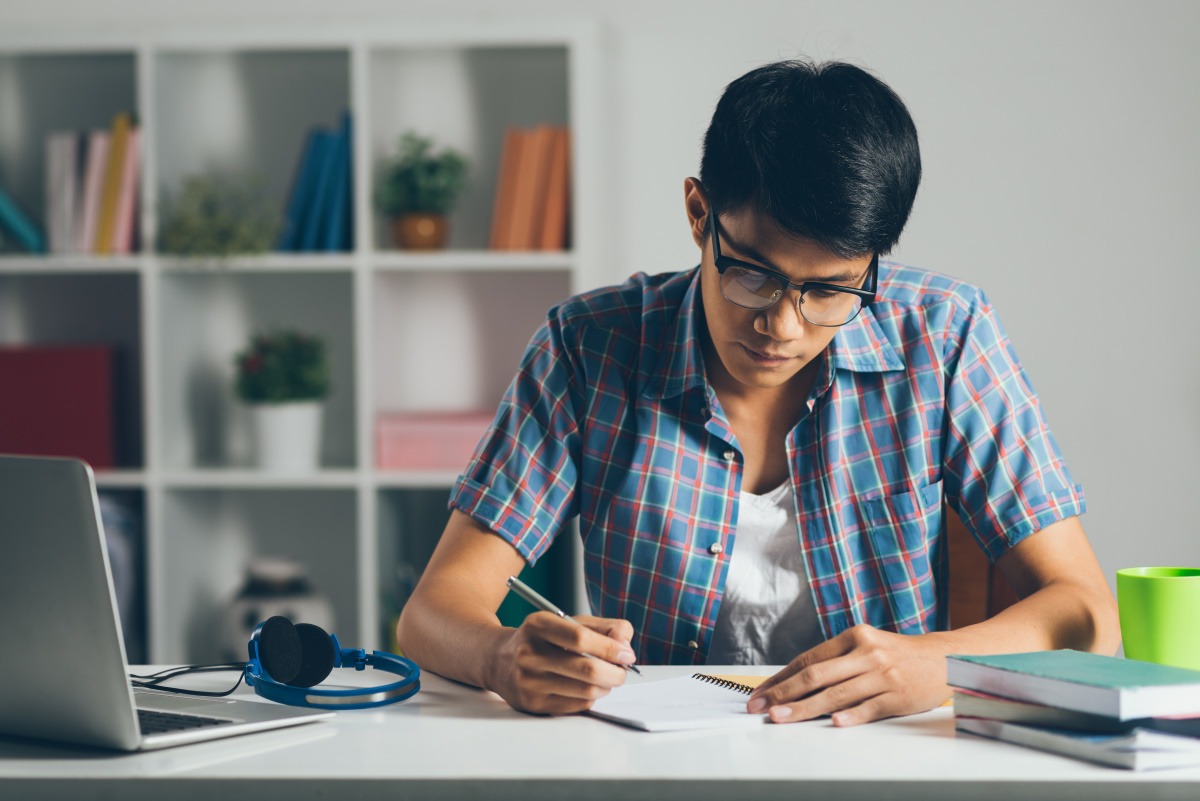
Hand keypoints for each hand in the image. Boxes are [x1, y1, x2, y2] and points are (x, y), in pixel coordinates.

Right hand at [484, 613, 637, 714]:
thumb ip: (602, 628)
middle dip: (615, 673)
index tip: (626, 654)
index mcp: (538, 625)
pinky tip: (587, 688)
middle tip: (622, 671)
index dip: (610, 648)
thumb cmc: (541, 639)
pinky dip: (590, 698)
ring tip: (606, 679)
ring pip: (586, 691)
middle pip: (587, 669)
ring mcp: (529, 681)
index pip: (580, 638)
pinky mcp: (532, 704)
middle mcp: (529, 653)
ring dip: (606, 686)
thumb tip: (625, 646)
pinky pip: (576, 706)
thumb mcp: (566, 622)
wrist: (498, 660)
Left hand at [746, 624, 952, 725]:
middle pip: (817, 675)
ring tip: (782, 718)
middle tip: (760, 707)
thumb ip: (835, 661)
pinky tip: (834, 723)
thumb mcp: (865, 646)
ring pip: (836, 694)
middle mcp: (866, 653)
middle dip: (784, 693)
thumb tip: (793, 682)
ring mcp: (882, 675)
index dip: (781, 678)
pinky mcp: (898, 695)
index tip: (761, 693)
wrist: (943, 659)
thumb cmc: (896, 655)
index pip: (808, 659)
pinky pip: (869, 707)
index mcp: (854, 636)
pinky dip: (851, 716)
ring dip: (805, 708)